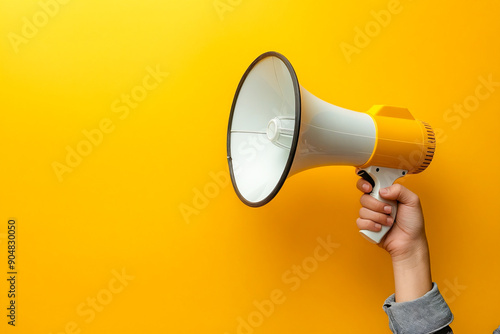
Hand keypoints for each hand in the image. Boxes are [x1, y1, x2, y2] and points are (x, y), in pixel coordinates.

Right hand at [356, 174, 432, 301]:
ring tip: (389, 221)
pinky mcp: (367, 226)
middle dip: (376, 204)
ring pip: (363, 210)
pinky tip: (381, 228)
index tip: (370, 187)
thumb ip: (399, 189)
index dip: (365, 182)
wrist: (409, 243)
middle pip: (364, 196)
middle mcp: (377, 203)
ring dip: (378, 217)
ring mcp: (371, 215)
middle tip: (388, 209)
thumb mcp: (412, 201)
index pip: (370, 182)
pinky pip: (360, 222)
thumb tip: (383, 190)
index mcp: (386, 194)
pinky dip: (371, 225)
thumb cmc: (413, 224)